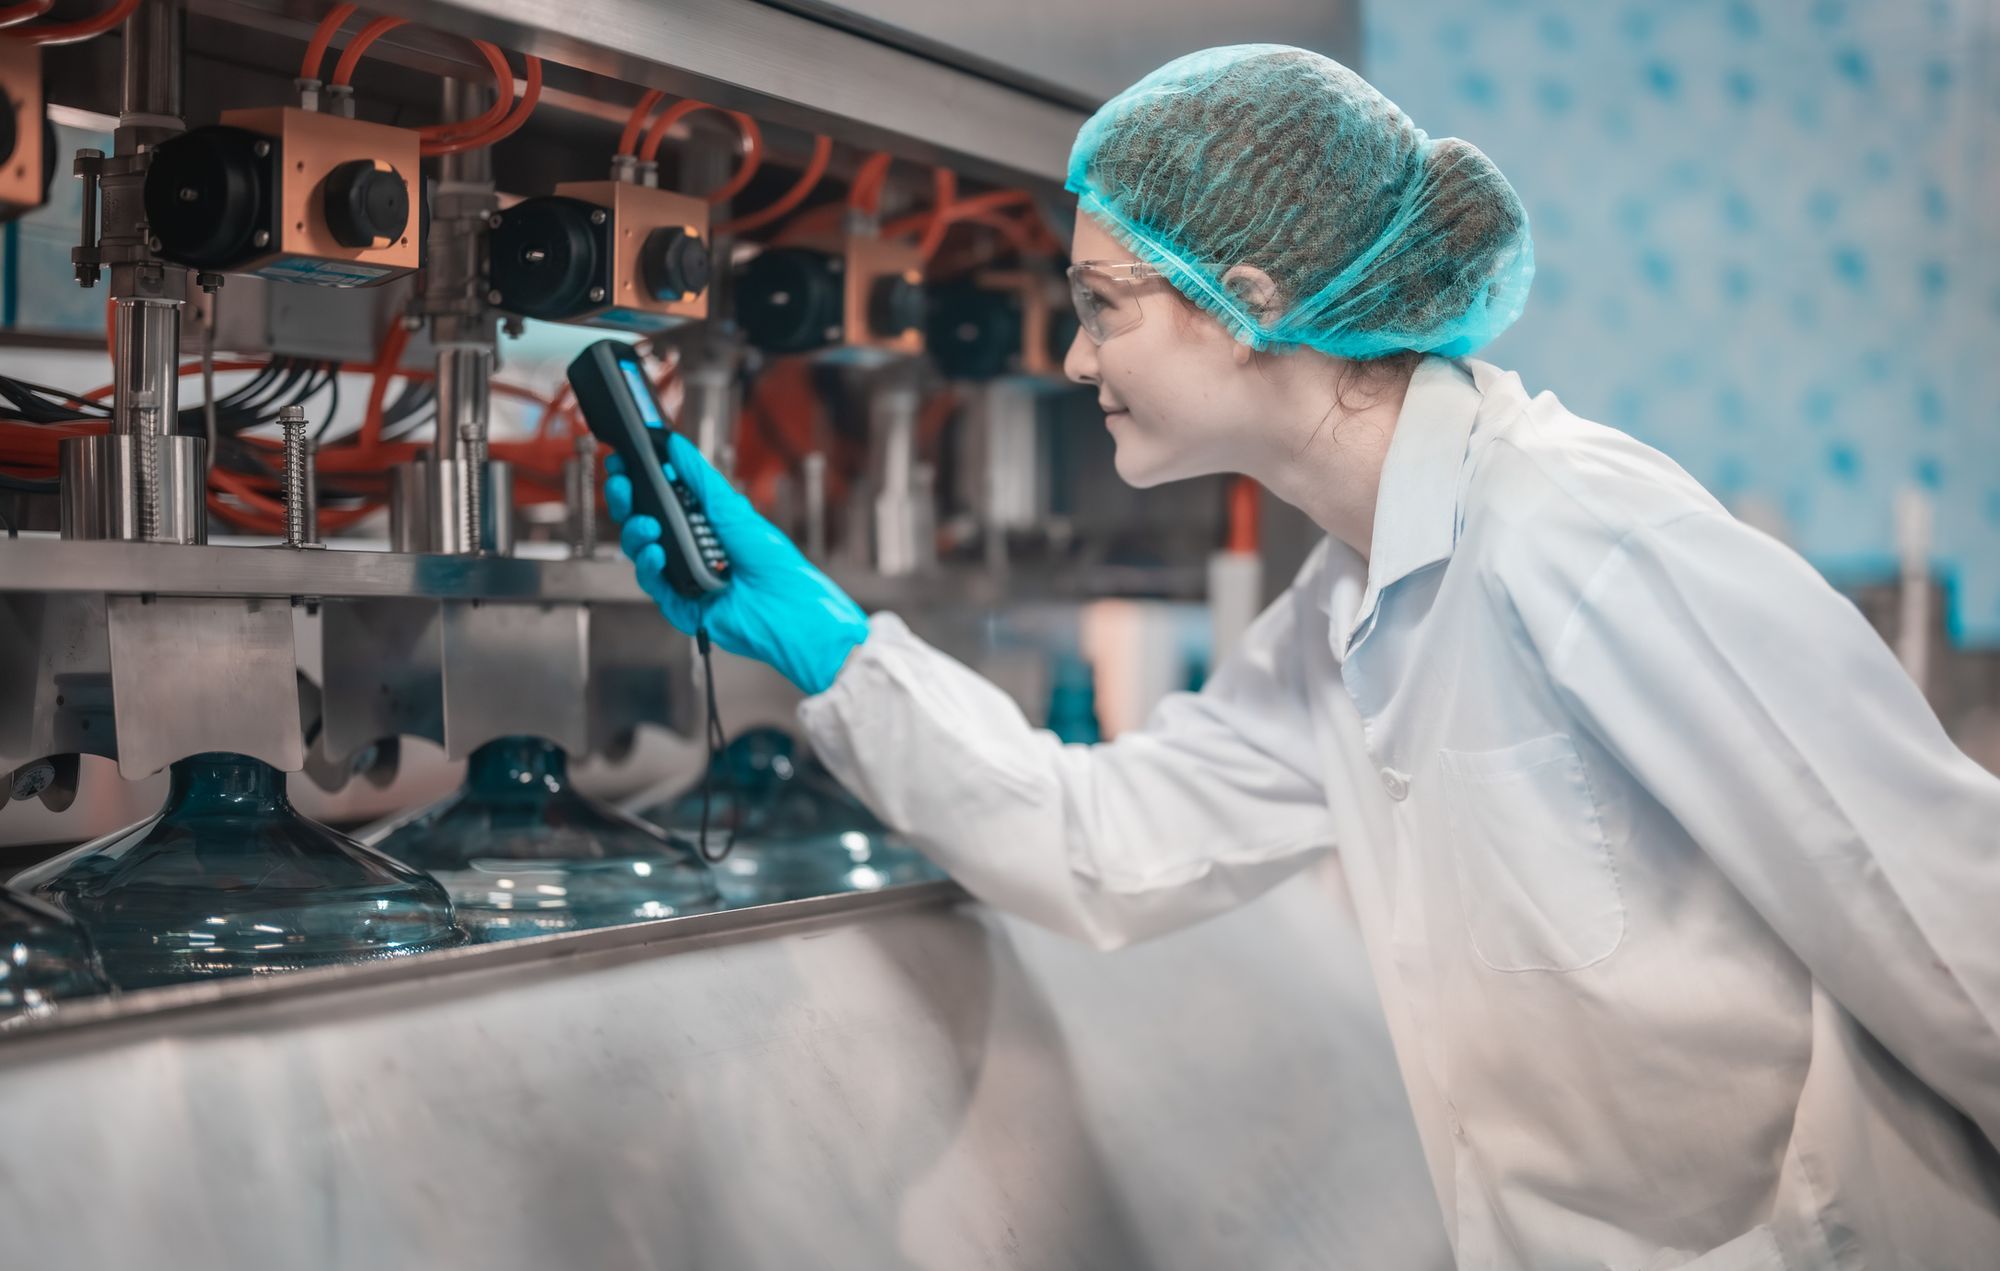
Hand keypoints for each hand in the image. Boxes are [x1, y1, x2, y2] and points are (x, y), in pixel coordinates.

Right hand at [604, 433, 869, 695]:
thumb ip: (700, 478)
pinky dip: (650, 565)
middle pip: (642, 522)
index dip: (638, 480)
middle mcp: (688, 548)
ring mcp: (682, 575)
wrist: (788, 609)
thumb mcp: (733, 510)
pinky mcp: (679, 603)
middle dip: (626, 501)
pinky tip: (657, 553)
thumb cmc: (774, 562)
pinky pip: (653, 583)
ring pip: (641, 552)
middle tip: (622, 483)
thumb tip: (676, 446)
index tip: (622, 461)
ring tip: (647, 525)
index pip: (659, 498)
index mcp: (701, 523)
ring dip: (636, 533)